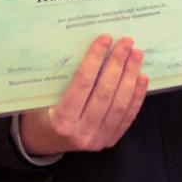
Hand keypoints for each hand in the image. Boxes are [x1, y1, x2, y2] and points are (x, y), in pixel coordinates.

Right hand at [17, 35, 148, 156]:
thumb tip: (83, 47)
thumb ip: (59, 78)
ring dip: (130, 77)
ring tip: (136, 56)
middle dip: (118, 64)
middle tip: (126, 43)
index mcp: (61, 120)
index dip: (94, 59)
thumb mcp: (41, 97)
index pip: (82, 84)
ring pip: (120, 104)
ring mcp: (98, 138)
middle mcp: (81, 132)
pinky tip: (141, 77)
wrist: (45, 142)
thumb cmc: (40, 113)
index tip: (104, 39)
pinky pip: (128, 116)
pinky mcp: (110, 140)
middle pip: (105, 93)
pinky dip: (136, 95)